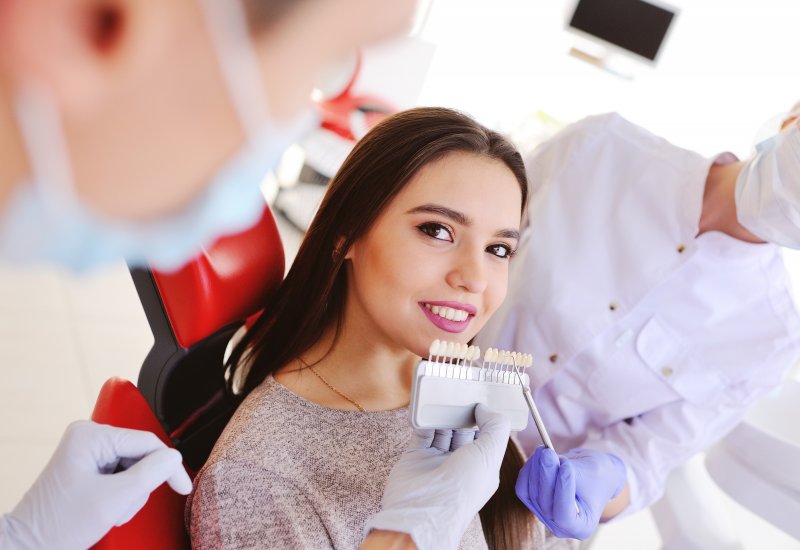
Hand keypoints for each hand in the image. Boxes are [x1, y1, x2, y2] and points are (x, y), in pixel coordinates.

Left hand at [4, 421, 191, 549]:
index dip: (169, 466)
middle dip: (139, 487)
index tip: (182, 487)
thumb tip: (174, 458)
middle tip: (121, 508)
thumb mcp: (114, 499)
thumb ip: (150, 474)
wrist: (29, 547)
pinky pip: (120, 476)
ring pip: (133, 468)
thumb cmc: (58, 525)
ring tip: (108, 511)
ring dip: (129, 495)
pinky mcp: (88, 467)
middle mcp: (88, 437)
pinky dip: (120, 497)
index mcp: (91, 435)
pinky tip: (105, 509)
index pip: (148, 442)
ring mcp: (87, 452)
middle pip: (141, 456)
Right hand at [364, 404, 510, 549]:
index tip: (481, 401)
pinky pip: (420, 433)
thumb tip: (485, 408)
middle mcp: (458, 466)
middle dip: (462, 415)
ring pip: (441, 431)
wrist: (424, 509)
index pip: (485, 439)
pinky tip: (428, 409)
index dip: (484, 420)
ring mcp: (435, 462)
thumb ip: (495, 426)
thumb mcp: (491, 453)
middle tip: (461, 395)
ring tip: (444, 398)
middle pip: (461, 432)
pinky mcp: (414, 458)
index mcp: (480, 468)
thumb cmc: (462, 487)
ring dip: (443, 415)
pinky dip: (423, 420)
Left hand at [515, 446, 625, 539]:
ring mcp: (544, 516)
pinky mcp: (533, 503)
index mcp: (581, 528)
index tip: (566, 467)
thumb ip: (567, 469)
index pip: (564, 515)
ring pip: (531, 493)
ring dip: (535, 469)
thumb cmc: (597, 476)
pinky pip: (524, 488)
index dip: (563, 491)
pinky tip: (537, 456)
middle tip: (548, 452)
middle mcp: (560, 527)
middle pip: (545, 503)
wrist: (594, 475)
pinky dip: (529, 471)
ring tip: (544, 449)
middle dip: (546, 474)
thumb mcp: (590, 473)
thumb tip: (545, 457)